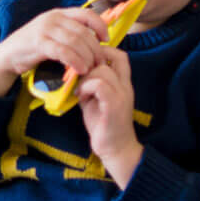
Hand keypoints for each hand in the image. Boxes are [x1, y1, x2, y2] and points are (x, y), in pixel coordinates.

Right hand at [0, 6, 112, 98]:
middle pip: (83, 31)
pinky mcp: (38, 43)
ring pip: (75, 41)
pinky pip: (63, 51)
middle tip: (99, 63)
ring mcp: (45, 29)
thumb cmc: (34, 48)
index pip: (87, 14)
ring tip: (90, 68)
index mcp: (59, 14)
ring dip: (87, 57)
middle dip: (95, 49)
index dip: (100, 26)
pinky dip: (74, 61)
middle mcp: (53, 18)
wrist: (8, 55)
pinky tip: (80, 69)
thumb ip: (70, 34)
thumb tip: (96, 42)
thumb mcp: (53, 35)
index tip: (106, 40)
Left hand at [76, 49, 143, 185]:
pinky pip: (100, 85)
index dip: (103, 51)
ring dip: (85, 78)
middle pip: (109, 58)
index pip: (120, 55)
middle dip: (88, 65)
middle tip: (79, 80)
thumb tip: (74, 70)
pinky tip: (81, 97)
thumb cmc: (103, 125)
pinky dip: (86, 87)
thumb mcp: (96, 99)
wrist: (115, 149)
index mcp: (123, 83)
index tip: (86, 63)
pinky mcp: (114, 105)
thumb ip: (90, 83)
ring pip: (102, 70)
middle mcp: (125, 86)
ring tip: (80, 92)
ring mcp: (121, 95)